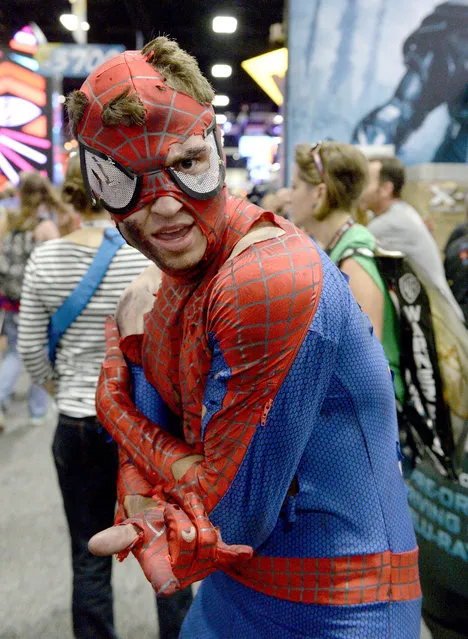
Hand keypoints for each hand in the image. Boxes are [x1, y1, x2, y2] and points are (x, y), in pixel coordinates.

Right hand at [88, 493, 252, 595]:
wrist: (164, 502)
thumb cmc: (145, 518)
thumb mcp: (131, 524)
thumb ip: (117, 536)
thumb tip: (92, 545)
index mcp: (158, 571)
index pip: (166, 583)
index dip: (170, 579)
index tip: (168, 577)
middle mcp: (182, 570)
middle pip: (190, 547)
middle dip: (181, 520)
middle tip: (170, 507)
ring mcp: (200, 561)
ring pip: (208, 540)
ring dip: (198, 515)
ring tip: (187, 502)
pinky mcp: (215, 549)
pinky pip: (227, 554)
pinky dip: (236, 553)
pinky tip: (246, 553)